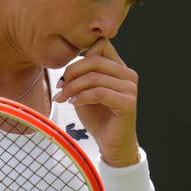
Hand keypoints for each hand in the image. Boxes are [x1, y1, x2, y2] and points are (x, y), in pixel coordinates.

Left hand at [52, 37, 139, 166]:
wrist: (111, 144)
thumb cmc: (98, 117)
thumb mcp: (85, 91)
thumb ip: (82, 74)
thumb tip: (68, 63)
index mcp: (120, 68)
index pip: (100, 46)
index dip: (80, 58)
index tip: (66, 75)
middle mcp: (128, 74)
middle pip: (94, 60)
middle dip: (72, 72)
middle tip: (60, 87)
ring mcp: (130, 88)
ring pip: (94, 77)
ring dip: (73, 87)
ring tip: (64, 98)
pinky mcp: (128, 103)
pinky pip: (99, 93)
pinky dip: (82, 97)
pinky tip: (75, 104)